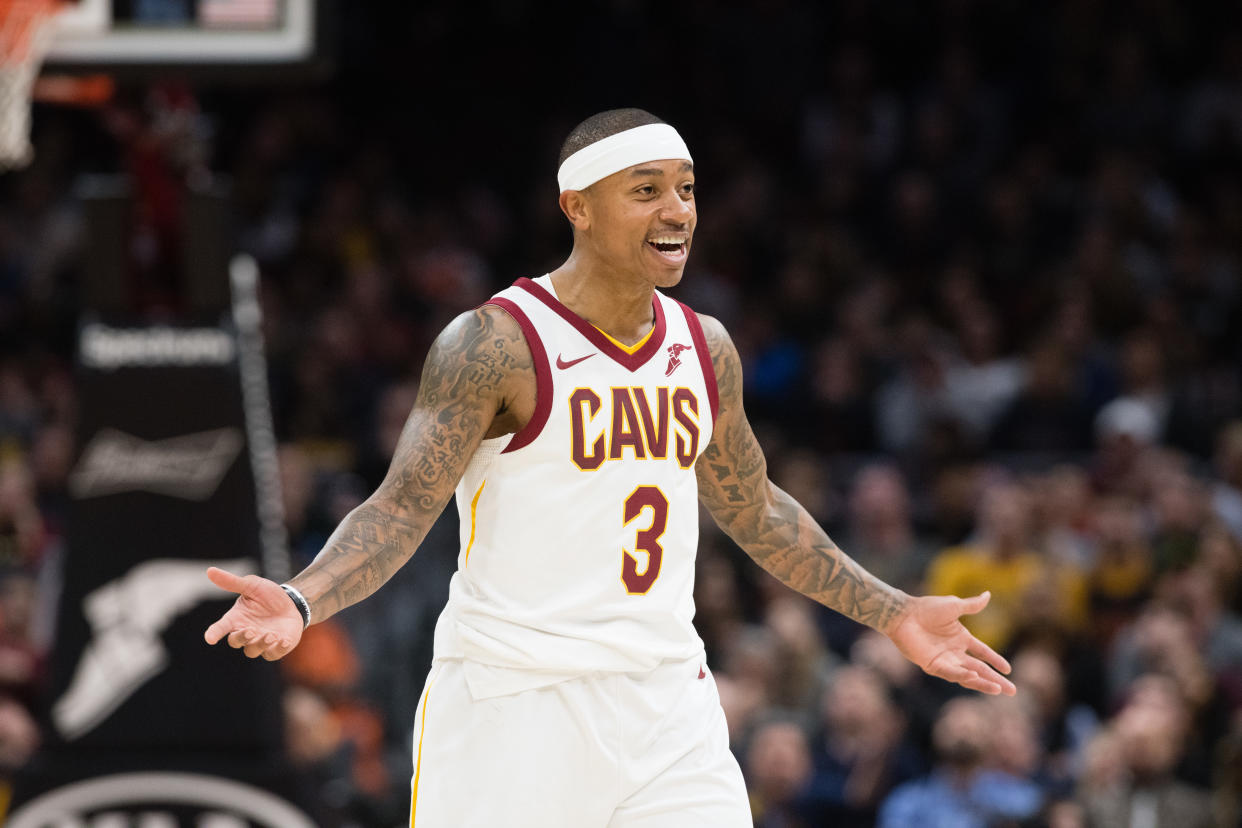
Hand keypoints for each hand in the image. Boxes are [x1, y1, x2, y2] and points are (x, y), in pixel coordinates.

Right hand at [203, 567, 303, 660]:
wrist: (292, 603)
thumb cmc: (268, 595)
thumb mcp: (252, 585)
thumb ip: (232, 582)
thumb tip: (210, 570)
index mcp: (236, 618)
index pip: (220, 628)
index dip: (214, 633)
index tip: (210, 638)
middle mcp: (245, 632)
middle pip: (236, 642)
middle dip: (242, 638)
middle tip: (252, 630)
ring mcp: (259, 642)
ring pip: (252, 651)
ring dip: (260, 644)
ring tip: (271, 635)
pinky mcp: (275, 648)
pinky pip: (272, 654)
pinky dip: (277, 649)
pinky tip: (284, 640)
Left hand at [885, 592, 1015, 695]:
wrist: (904, 615)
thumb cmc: (926, 608)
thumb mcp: (953, 605)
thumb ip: (972, 605)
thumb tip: (988, 594)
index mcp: (961, 637)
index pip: (983, 653)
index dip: (995, 661)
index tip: (1008, 670)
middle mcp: (954, 651)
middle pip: (979, 669)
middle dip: (995, 680)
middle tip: (1012, 691)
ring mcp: (944, 660)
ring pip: (967, 675)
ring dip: (982, 683)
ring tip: (998, 689)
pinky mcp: (932, 665)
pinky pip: (950, 673)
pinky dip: (962, 676)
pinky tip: (974, 677)